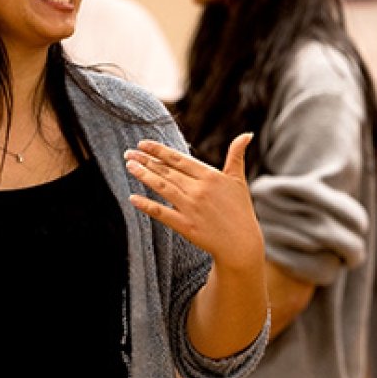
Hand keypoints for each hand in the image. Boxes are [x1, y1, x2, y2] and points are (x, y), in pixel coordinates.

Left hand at [126, 134, 263, 270]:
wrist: (241, 243)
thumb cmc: (240, 209)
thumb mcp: (238, 180)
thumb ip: (237, 155)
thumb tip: (247, 134)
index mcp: (210, 176)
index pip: (179, 159)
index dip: (159, 150)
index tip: (142, 143)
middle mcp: (199, 190)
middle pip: (167, 171)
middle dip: (146, 160)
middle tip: (129, 152)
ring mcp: (191, 208)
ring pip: (162, 188)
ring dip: (144, 176)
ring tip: (130, 166)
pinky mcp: (186, 226)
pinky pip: (162, 213)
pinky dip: (147, 205)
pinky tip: (133, 198)